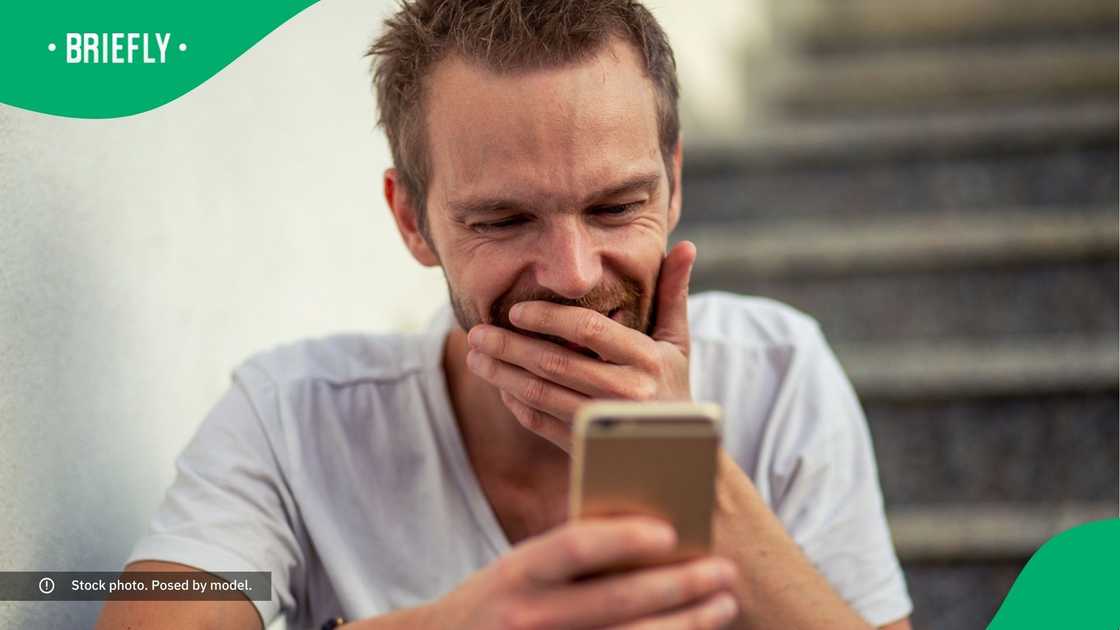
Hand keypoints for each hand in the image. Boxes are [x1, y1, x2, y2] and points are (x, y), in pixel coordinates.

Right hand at [425, 516, 738, 629]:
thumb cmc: (505, 600)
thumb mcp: (523, 569)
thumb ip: (572, 554)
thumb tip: (656, 533)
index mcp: (518, 572)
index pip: (574, 546)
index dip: (624, 537)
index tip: (673, 529)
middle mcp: (528, 617)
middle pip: (616, 601)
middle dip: (679, 585)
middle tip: (725, 571)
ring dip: (686, 625)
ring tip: (724, 606)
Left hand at [466, 241, 696, 449]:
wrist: (678, 456)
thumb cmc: (673, 388)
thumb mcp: (679, 343)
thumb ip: (673, 294)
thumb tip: (686, 246)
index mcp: (647, 360)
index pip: (588, 330)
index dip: (548, 318)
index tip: (516, 311)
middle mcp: (626, 393)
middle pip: (555, 363)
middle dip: (509, 346)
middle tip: (477, 332)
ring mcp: (603, 425)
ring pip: (540, 395)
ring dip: (501, 374)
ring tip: (475, 355)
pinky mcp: (586, 449)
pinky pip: (540, 423)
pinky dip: (515, 403)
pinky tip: (499, 385)